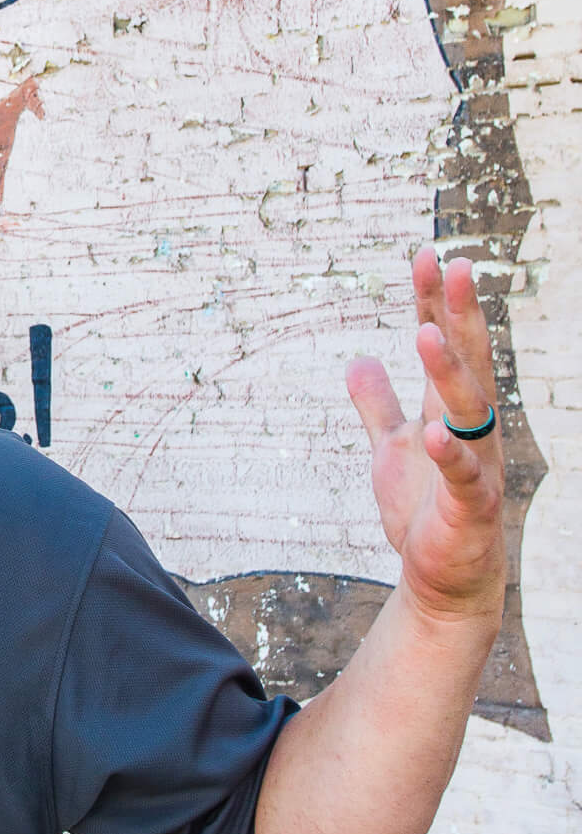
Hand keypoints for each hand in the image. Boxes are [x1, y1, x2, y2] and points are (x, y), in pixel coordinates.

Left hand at [346, 248, 505, 622]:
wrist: (443, 578)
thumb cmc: (423, 508)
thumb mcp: (390, 446)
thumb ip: (377, 404)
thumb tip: (358, 360)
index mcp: (449, 410)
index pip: (446, 345)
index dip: (434, 302)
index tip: (427, 256)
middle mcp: (471, 430)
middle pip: (468, 362)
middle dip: (458, 315)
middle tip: (452, 266)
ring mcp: (475, 466)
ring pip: (470, 411)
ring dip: (449, 371)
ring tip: (426, 333)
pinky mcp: (469, 508)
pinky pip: (464, 476)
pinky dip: (449, 454)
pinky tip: (433, 432)